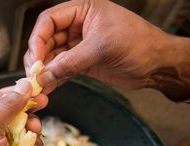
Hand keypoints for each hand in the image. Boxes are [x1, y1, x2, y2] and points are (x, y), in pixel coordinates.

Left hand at [0, 80, 43, 145]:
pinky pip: (32, 143)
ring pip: (23, 127)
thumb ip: (4, 108)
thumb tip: (20, 87)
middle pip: (7, 113)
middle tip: (41, 99)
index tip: (24, 87)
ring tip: (35, 132)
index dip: (5, 94)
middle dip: (24, 108)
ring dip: (31, 128)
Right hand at [25, 0, 189, 100]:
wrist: (157, 65)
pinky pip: (61, 69)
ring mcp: (78, 45)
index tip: (36, 58)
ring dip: (44, 71)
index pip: (49, 21)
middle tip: (34, 74)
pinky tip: (48, 88)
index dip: (38, 39)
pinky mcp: (81, 62)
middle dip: (39, 57)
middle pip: (46, 40)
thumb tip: (45, 75)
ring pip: (52, 57)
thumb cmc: (139, 44)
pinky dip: (54, 79)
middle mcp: (77, 27)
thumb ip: (70, 62)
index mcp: (82, 11)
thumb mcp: (101, 48)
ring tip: (39, 86)